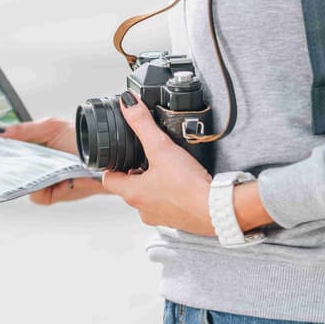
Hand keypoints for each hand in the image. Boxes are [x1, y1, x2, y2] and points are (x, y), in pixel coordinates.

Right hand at [0, 117, 109, 203]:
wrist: (109, 150)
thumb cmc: (82, 137)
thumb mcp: (50, 128)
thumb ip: (23, 131)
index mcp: (33, 151)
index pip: (7, 156)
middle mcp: (37, 168)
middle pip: (11, 174)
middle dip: (2, 169)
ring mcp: (45, 182)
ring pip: (23, 186)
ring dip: (28, 177)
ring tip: (40, 164)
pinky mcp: (55, 194)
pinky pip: (38, 196)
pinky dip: (42, 187)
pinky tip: (54, 176)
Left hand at [99, 93, 215, 236]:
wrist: (216, 209)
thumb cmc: (188, 186)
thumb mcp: (161, 147)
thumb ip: (142, 124)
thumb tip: (128, 104)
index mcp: (133, 194)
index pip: (108, 180)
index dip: (111, 166)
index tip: (118, 157)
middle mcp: (143, 209)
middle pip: (130, 188)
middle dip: (136, 172)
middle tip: (146, 157)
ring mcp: (160, 217)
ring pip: (149, 197)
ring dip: (154, 183)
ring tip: (167, 168)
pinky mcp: (178, 219)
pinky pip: (168, 205)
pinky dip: (172, 194)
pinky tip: (183, 183)